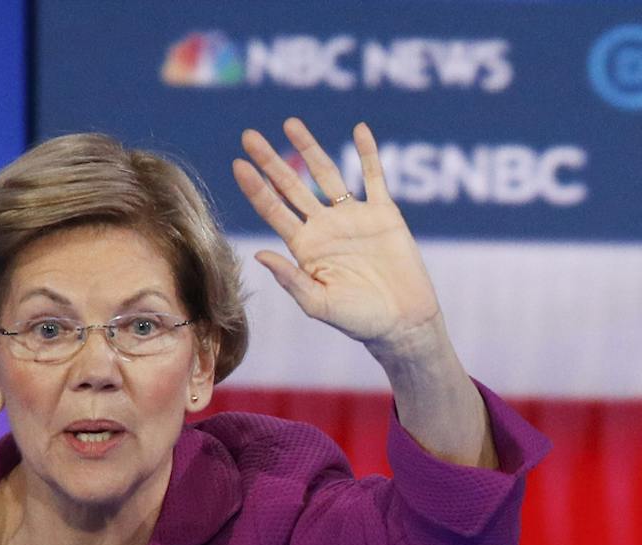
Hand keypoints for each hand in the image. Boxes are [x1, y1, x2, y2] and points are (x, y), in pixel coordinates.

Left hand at [233, 120, 446, 365]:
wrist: (403, 323)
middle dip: (271, 161)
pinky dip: (368, 153)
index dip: (256, 188)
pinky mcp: (384, 214)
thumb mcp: (319, 304)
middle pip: (292, 186)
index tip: (238, 164)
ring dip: (309, 148)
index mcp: (305, 247)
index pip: (273, 210)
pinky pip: (375, 177)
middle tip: (249, 136)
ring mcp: (354, 218)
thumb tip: (259, 253)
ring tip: (290, 123)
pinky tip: (360, 129)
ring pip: (327, 174)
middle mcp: (325, 227)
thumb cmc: (359, 320)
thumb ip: (290, 278)